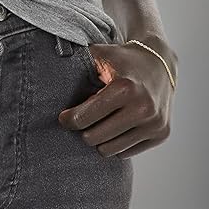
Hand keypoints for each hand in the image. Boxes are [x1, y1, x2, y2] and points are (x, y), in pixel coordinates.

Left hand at [58, 40, 176, 157]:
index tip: (64, 117)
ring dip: (100, 139)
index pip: (83, 119)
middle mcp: (142, 108)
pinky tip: (117, 126)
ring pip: (110, 151)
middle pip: (94, 139)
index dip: (68, 120)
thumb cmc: (121, 59)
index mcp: (123, 88)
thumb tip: (46, 77)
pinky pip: (127, 153)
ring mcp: (154, 123)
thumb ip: (74, 64)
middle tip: (82, 120)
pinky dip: (117, 143)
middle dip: (84, 130)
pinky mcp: (162, 134)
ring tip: (99, 123)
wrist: (159, 62)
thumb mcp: (98, 55)